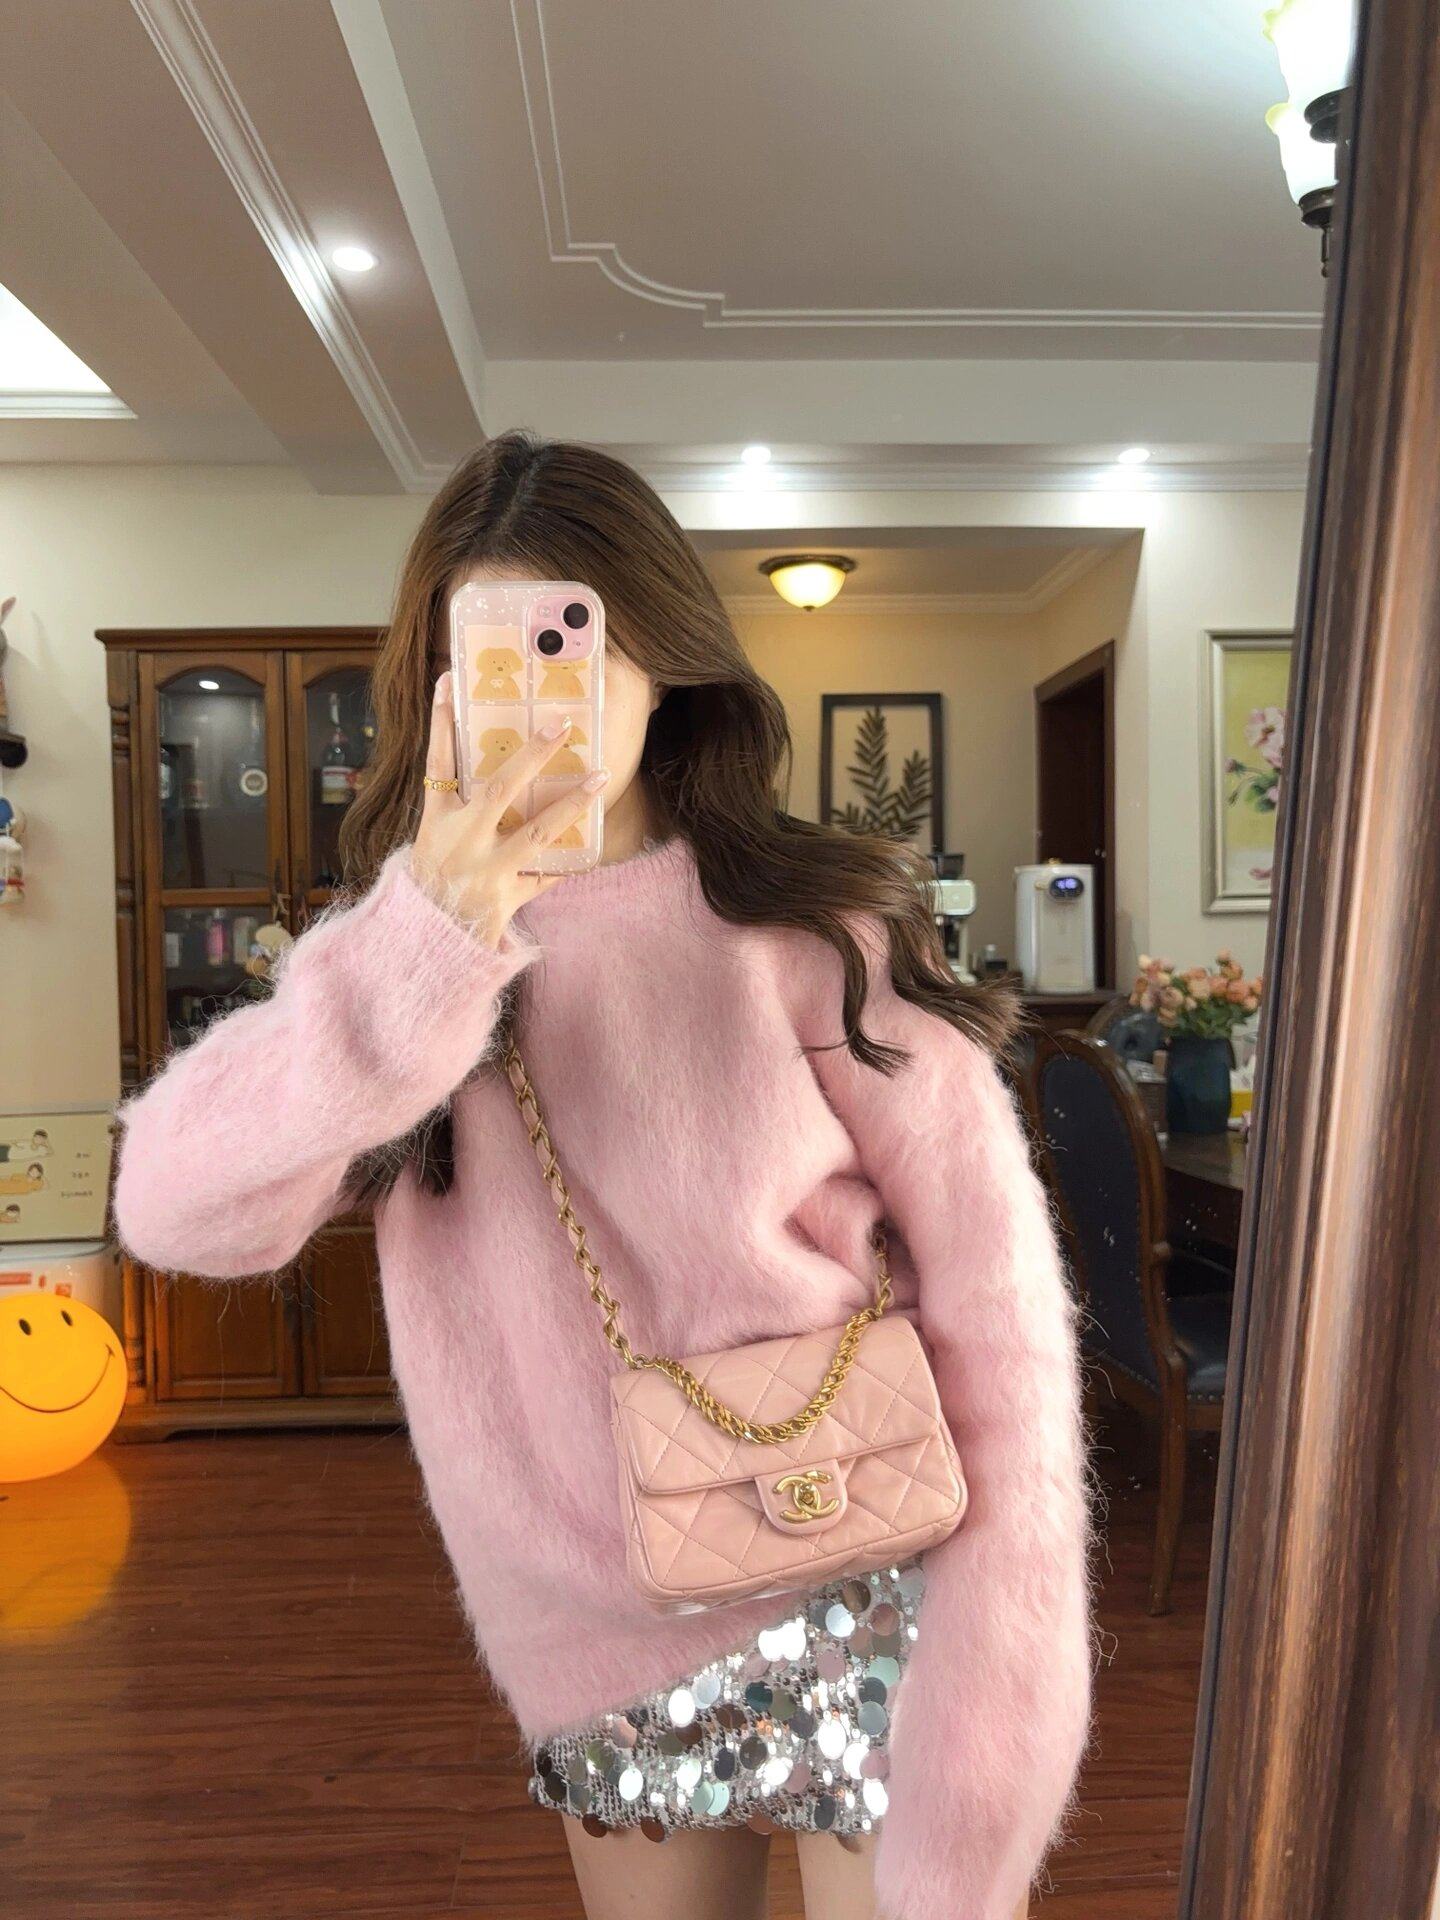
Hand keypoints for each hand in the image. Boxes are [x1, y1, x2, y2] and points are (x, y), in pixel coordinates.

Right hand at [408, 669, 609, 946]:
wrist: (426, 943)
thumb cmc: (430, 880)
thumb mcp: (430, 837)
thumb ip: (452, 802)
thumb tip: (472, 753)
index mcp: (436, 822)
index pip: (437, 764)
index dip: (442, 724)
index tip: (448, 682)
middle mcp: (462, 843)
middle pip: (498, 790)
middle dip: (531, 756)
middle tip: (561, 724)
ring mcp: (487, 872)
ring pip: (537, 833)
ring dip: (571, 804)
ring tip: (601, 777)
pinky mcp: (508, 899)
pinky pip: (546, 877)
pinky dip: (567, 864)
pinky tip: (593, 845)